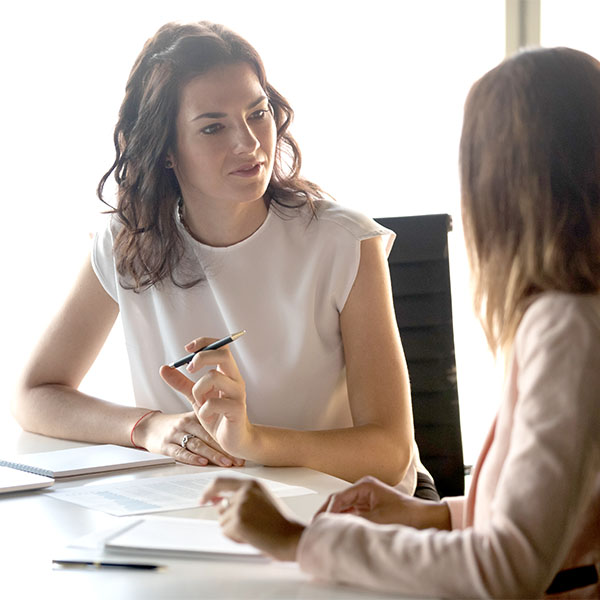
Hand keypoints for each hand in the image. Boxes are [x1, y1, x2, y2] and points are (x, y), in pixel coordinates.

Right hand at [133, 410, 243, 466]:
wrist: (147, 425)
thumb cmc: (174, 425)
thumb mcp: (191, 418)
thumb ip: (209, 425)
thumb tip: (232, 436)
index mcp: (196, 417)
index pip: (215, 429)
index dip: (228, 440)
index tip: (241, 451)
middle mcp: (187, 424)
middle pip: (209, 437)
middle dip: (225, 450)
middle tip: (238, 460)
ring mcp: (176, 434)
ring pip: (197, 445)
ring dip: (213, 455)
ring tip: (226, 462)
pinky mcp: (165, 445)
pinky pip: (179, 452)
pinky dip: (191, 458)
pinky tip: (202, 462)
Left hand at [160, 337, 253, 456]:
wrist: (234, 441)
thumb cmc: (218, 417)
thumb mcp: (196, 397)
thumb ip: (182, 383)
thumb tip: (164, 368)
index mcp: (228, 374)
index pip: (221, 346)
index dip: (204, 343)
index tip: (187, 349)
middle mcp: (235, 380)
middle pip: (223, 354)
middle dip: (202, 358)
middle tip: (189, 369)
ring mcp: (238, 394)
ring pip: (214, 377)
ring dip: (199, 390)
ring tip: (200, 404)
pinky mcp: (237, 409)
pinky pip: (214, 403)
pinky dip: (204, 411)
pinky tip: (207, 417)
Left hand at [200, 477, 304, 560]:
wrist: (289, 536)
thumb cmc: (278, 521)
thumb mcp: (260, 500)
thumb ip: (239, 497)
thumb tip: (215, 502)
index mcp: (251, 483)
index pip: (221, 481)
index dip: (209, 491)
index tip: (203, 499)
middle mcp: (244, 491)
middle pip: (221, 507)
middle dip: (228, 519)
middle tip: (245, 526)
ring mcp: (240, 505)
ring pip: (222, 521)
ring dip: (234, 529)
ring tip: (254, 530)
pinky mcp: (237, 521)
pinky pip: (226, 532)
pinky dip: (235, 538)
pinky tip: (252, 536)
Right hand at [316, 476, 450, 529]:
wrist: (427, 519)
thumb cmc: (408, 514)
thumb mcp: (376, 519)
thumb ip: (353, 521)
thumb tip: (335, 525)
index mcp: (364, 485)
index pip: (337, 497)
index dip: (326, 512)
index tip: (318, 523)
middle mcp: (365, 489)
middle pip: (339, 501)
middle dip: (328, 514)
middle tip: (318, 527)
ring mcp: (368, 498)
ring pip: (345, 508)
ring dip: (337, 518)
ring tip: (327, 530)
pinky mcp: (372, 508)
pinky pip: (353, 514)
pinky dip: (346, 521)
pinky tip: (341, 530)